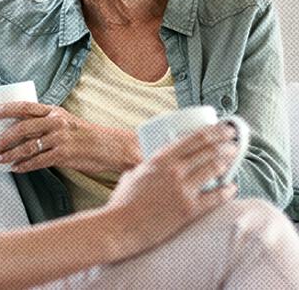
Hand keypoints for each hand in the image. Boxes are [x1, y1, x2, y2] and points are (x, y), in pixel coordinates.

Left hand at [0, 102, 141, 172]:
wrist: (110, 147)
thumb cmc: (85, 134)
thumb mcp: (65, 120)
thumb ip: (46, 122)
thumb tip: (20, 128)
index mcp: (54, 111)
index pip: (25, 106)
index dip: (6, 109)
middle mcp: (56, 122)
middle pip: (23, 127)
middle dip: (4, 137)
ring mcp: (60, 139)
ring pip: (28, 146)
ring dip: (11, 154)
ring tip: (0, 159)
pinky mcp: (64, 155)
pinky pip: (38, 161)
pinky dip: (25, 166)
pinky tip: (16, 169)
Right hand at [105, 123, 238, 256]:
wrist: (122, 226)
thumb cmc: (124, 201)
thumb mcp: (134, 174)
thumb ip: (147, 167)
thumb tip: (151, 166)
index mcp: (160, 159)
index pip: (194, 139)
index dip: (214, 131)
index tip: (223, 128)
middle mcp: (174, 171)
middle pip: (208, 151)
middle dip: (225, 143)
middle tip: (233, 140)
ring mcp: (183, 190)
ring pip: (214, 169)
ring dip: (227, 161)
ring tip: (233, 158)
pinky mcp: (189, 210)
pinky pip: (215, 198)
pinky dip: (226, 191)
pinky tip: (232, 187)